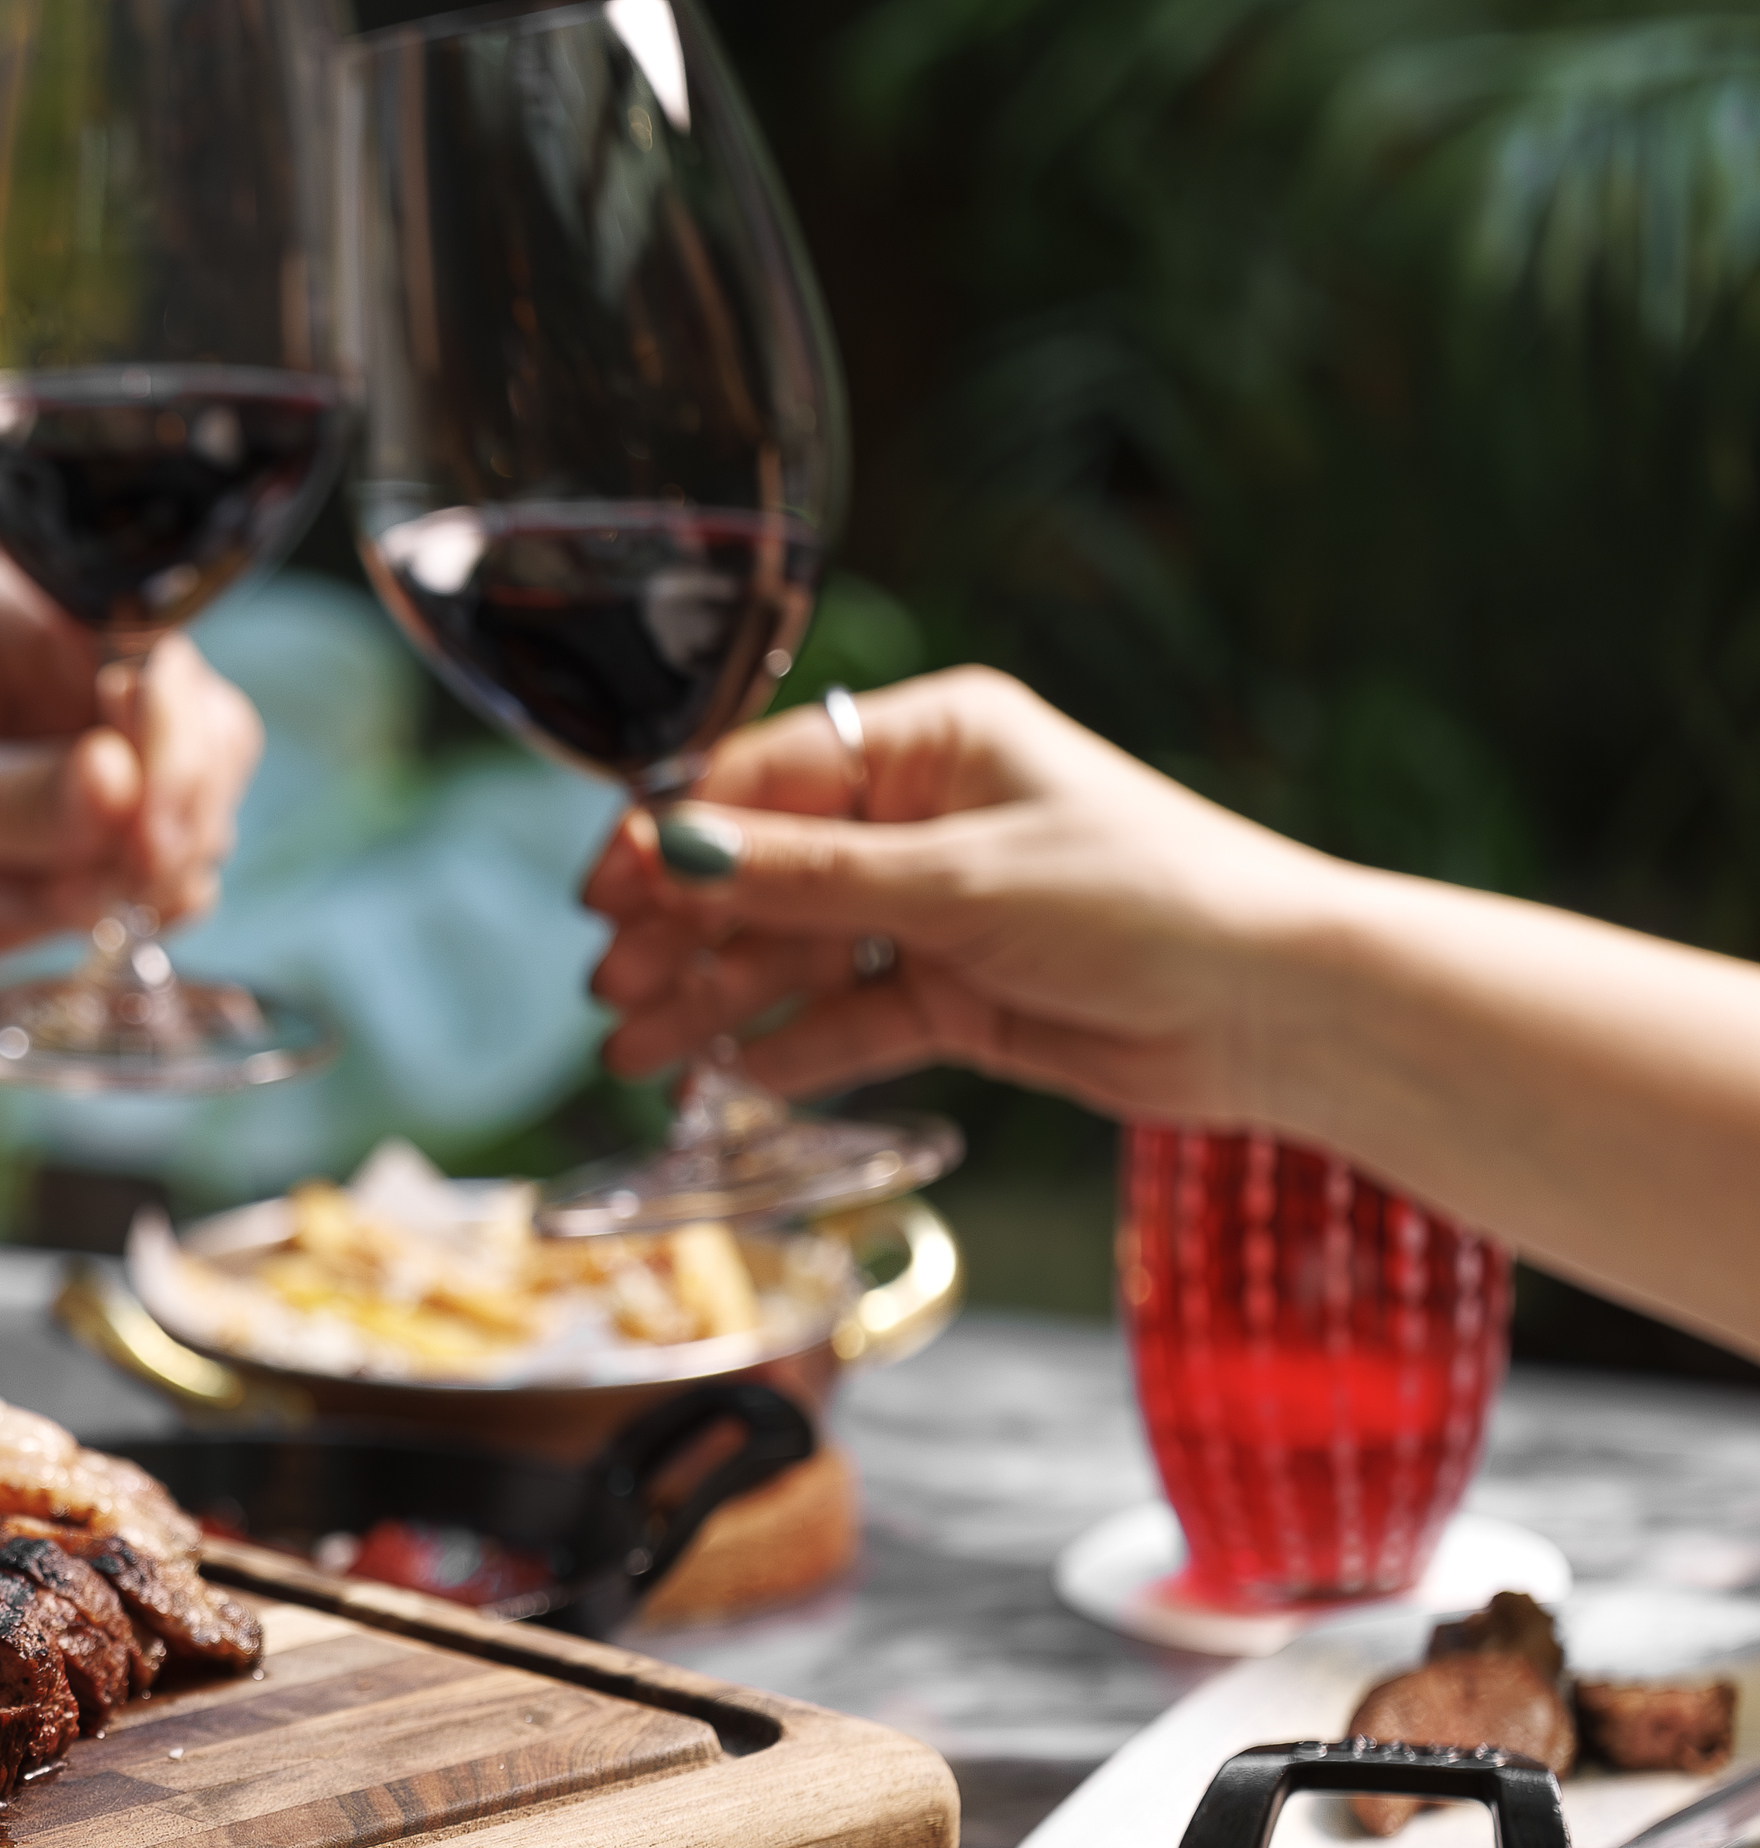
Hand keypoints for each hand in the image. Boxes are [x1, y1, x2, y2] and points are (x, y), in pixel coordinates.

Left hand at [0, 549, 261, 977]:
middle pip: (202, 725)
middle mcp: (67, 680)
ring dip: (161, 868)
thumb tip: (118, 785)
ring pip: (198, 802)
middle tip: (137, 882)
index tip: (147, 822)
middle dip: (182, 810)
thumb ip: (5, 798)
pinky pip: (163, 871)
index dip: (168, 733)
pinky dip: (139, 906)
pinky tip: (73, 922)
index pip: (147, 648)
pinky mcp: (82, 846)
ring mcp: (83, 769)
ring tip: (71, 906)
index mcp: (21, 616)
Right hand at [580, 667, 1351, 1131]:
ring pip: (794, 952)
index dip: (673, 837)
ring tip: (635, 1058)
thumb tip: (670, 851)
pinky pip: (846, 1016)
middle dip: (681, 932)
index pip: (765, 779)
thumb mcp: (957, 881)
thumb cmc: (1145, 900)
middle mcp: (924, 816)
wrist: (1275, 1010)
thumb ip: (805, 878)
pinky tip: (731, 1079)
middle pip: (764, 871)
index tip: (599, 894)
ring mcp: (937, 907)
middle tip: (610, 995)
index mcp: (931, 742)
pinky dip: (791, 1047)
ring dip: (716, 1001)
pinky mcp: (956, 991)